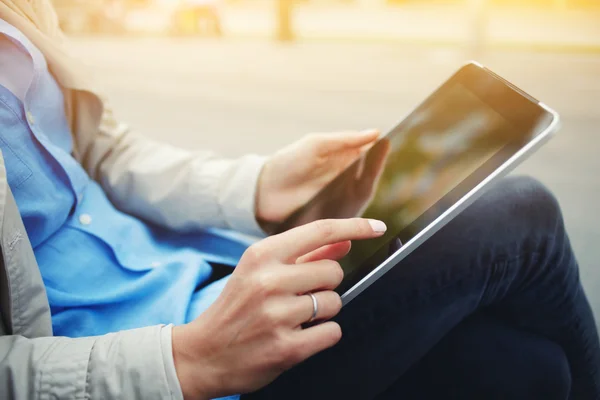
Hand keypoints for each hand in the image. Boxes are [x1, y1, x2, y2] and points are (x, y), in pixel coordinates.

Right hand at [172, 218, 386, 398]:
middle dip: (325, 284)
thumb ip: (304, 255)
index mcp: (261, 255)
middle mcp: (269, 281)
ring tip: (294, 318)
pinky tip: (299, 335)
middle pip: (334, 271)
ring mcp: (277, 315)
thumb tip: (345, 241)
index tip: (378, 227)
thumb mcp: (260, 272)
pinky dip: (322, 335)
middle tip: (300, 296)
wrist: (203, 354)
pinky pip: (332, 332)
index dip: (355, 227)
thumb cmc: (236, 308)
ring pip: (335, 302)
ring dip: (322, 311)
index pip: (320, 231)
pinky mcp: (286, 348)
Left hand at [281, 138, 390, 229]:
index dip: (379, 151)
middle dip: (377, 168)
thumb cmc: (288, 163)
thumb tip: (376, 133)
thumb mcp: (316, 145)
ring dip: (367, 187)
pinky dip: (358, 209)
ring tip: (368, 176)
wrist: (262, 191)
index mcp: (342, 160)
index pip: (369, 156)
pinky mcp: (333, 218)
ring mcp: (340, 200)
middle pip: (369, 177)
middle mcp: (345, 181)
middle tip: (384, 158)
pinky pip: (351, 215)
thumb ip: (345, 140)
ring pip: (362, 196)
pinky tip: (360, 198)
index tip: (389, 140)